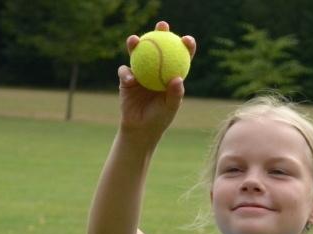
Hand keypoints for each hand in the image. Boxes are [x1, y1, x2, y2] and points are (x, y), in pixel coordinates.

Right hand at [117, 21, 195, 138]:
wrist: (141, 128)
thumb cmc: (160, 118)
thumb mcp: (170, 107)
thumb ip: (175, 93)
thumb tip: (178, 78)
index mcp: (170, 72)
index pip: (179, 55)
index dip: (184, 45)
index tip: (187, 40)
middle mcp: (155, 68)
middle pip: (158, 46)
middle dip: (160, 32)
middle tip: (161, 25)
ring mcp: (140, 72)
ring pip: (137, 53)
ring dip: (135, 44)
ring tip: (134, 40)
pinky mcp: (126, 79)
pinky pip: (125, 72)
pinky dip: (127, 74)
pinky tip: (130, 79)